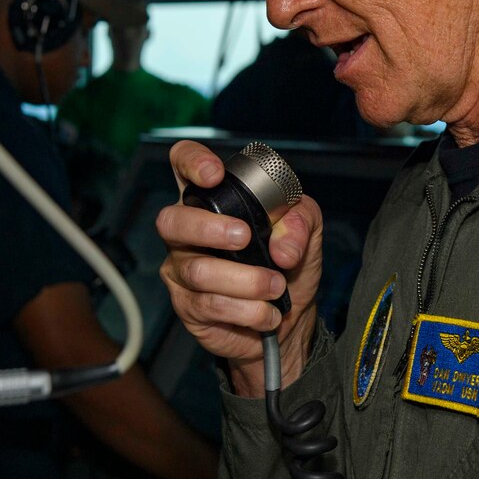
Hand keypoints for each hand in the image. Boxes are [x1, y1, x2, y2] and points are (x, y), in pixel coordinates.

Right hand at [156, 140, 323, 396]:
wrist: (290, 317)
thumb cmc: (288, 265)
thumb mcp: (306, 232)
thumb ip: (300, 221)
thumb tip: (282, 248)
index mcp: (213, 199)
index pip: (183, 165)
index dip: (191, 161)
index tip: (215, 175)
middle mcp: (188, 231)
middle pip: (172, 221)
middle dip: (208, 229)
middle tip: (244, 237)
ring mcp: (183, 269)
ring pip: (199, 271)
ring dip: (246, 281)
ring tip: (276, 286)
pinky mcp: (188, 306)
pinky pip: (210, 306)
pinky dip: (248, 310)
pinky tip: (267, 312)